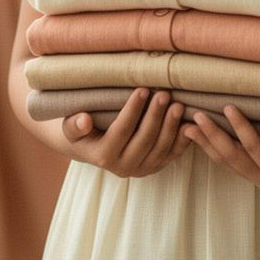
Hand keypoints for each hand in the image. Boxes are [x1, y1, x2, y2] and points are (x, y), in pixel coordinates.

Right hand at [60, 88, 191, 177]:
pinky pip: (171, 156)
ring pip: (160, 149)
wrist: (90, 147)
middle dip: (156, 116)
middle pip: (144, 140)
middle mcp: (123, 168)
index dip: (132, 110)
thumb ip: (75, 125)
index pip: (121, 131)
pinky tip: (189, 124)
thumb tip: (83, 119)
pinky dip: (182, 141)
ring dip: (171, 127)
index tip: (142, 89)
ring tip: (178, 104)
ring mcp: (141, 170)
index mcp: (103, 156)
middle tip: (164, 93)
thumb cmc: (80, 131)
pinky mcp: (154, 167)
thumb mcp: (70, 128)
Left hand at [182, 104, 259, 189]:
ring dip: (206, 144)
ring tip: (187, 127)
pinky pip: (230, 161)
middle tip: (195, 117)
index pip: (253, 147)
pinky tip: (201, 136)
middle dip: (212, 137)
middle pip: (232, 157)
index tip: (227, 106)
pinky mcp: (255, 171)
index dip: (239, 127)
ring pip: (226, 161)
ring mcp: (259, 177)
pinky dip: (214, 147)